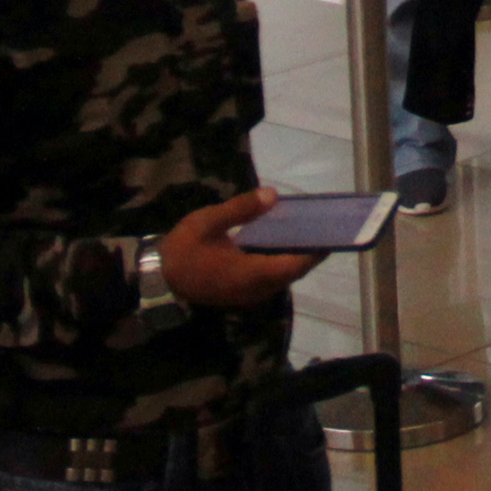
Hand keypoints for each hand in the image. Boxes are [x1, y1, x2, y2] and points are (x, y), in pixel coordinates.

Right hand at [156, 190, 320, 307]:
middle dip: (310, 251)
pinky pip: (271, 279)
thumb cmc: (182, 250)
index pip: (291, 266)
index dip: (313, 252)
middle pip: (293, 273)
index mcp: (248, 274)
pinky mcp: (244, 293)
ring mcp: (250, 294)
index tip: (331, 234)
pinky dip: (282, 262)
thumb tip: (272, 195)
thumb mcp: (207, 222)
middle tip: (325, 225)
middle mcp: (255, 290)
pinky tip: (284, 240)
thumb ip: (241, 209)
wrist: (159, 279)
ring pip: (283, 277)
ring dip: (297, 257)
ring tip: (310, 229)